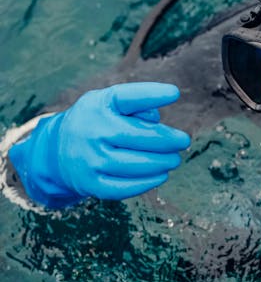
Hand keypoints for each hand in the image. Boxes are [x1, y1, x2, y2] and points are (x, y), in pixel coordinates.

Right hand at [9, 82, 190, 208]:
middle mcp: (92, 131)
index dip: (153, 94)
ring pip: (136, 165)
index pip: (128, 97)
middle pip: (140, 137)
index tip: (174, 93)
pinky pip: (124, 187)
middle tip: (183, 141)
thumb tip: (157, 121)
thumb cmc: (98, 121)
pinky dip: (147, 182)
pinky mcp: (91, 184)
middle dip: (168, 140)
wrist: (56, 150)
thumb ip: (137, 103)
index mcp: (99, 105)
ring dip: (162, 163)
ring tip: (174, 159)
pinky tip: (161, 175)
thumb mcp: (110, 102)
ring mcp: (90, 159)